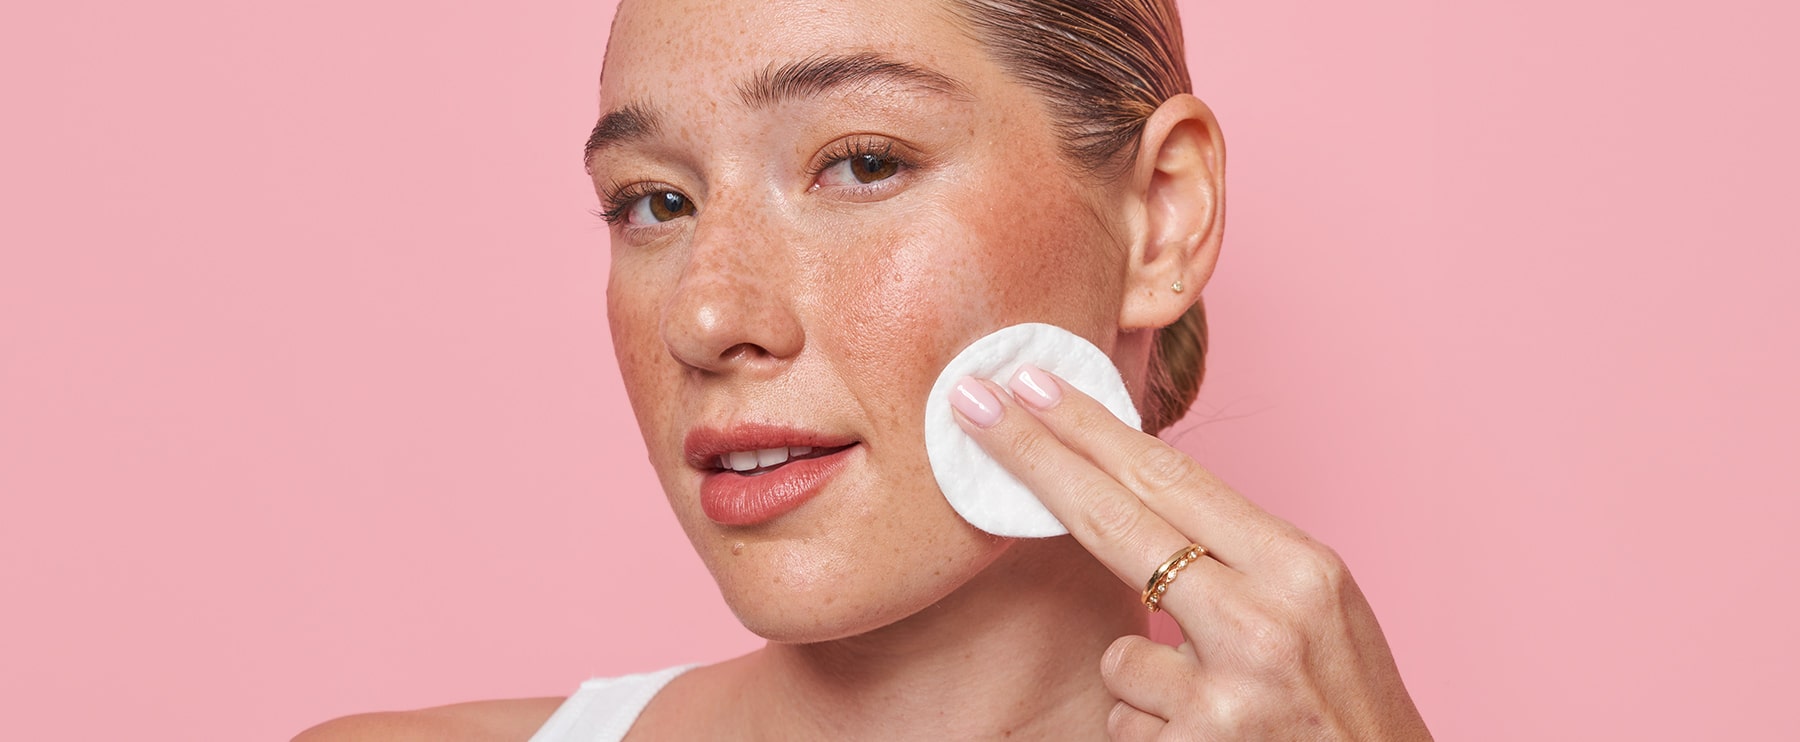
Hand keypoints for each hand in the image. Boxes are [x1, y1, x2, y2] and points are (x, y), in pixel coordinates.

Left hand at [951, 365, 1430, 739]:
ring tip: (1227, 707)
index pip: (1171, 480)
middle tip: (972, 403)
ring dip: (1151, 681)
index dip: (1092, 429)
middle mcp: (1264, 621)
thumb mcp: (1316, 605)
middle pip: (1117, 522)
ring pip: (1120, 654)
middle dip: (1035, 456)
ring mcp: (1226, 693)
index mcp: (1299, 567)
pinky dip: (1158, 731)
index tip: (1032, 382)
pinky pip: (1127, 719)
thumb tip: (1129, 487)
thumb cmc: (1347, 701)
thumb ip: (1237, 553)